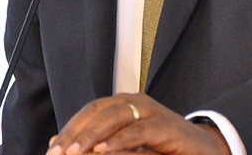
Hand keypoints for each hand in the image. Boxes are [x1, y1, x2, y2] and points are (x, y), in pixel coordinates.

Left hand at [46, 93, 230, 154]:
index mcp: (121, 104)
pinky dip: (118, 141)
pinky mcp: (163, 125)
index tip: (52, 148)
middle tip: (57, 152)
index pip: (88, 112)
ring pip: (113, 118)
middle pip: (96, 112)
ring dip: (91, 136)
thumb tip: (62, 144)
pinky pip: (137, 131)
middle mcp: (133, 101)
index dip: (69, 128)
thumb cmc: (160, 146)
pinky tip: (103, 151)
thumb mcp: (125, 145)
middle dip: (74, 133)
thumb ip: (99, 143)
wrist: (199, 148)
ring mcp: (149, 110)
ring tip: (75, 152)